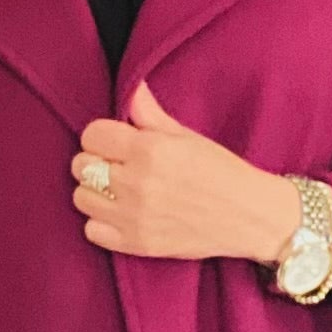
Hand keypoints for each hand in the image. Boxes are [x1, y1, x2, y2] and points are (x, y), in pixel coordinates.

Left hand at [71, 82, 302, 262]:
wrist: (251, 216)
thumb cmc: (222, 171)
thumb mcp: (187, 136)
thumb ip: (150, 113)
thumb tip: (132, 87)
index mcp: (150, 150)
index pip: (92, 135)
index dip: (101, 135)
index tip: (115, 141)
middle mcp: (137, 183)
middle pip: (81, 166)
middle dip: (96, 161)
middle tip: (118, 164)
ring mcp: (135, 217)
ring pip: (81, 198)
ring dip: (96, 191)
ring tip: (119, 189)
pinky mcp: (137, 244)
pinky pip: (92, 230)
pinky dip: (102, 222)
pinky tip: (122, 213)